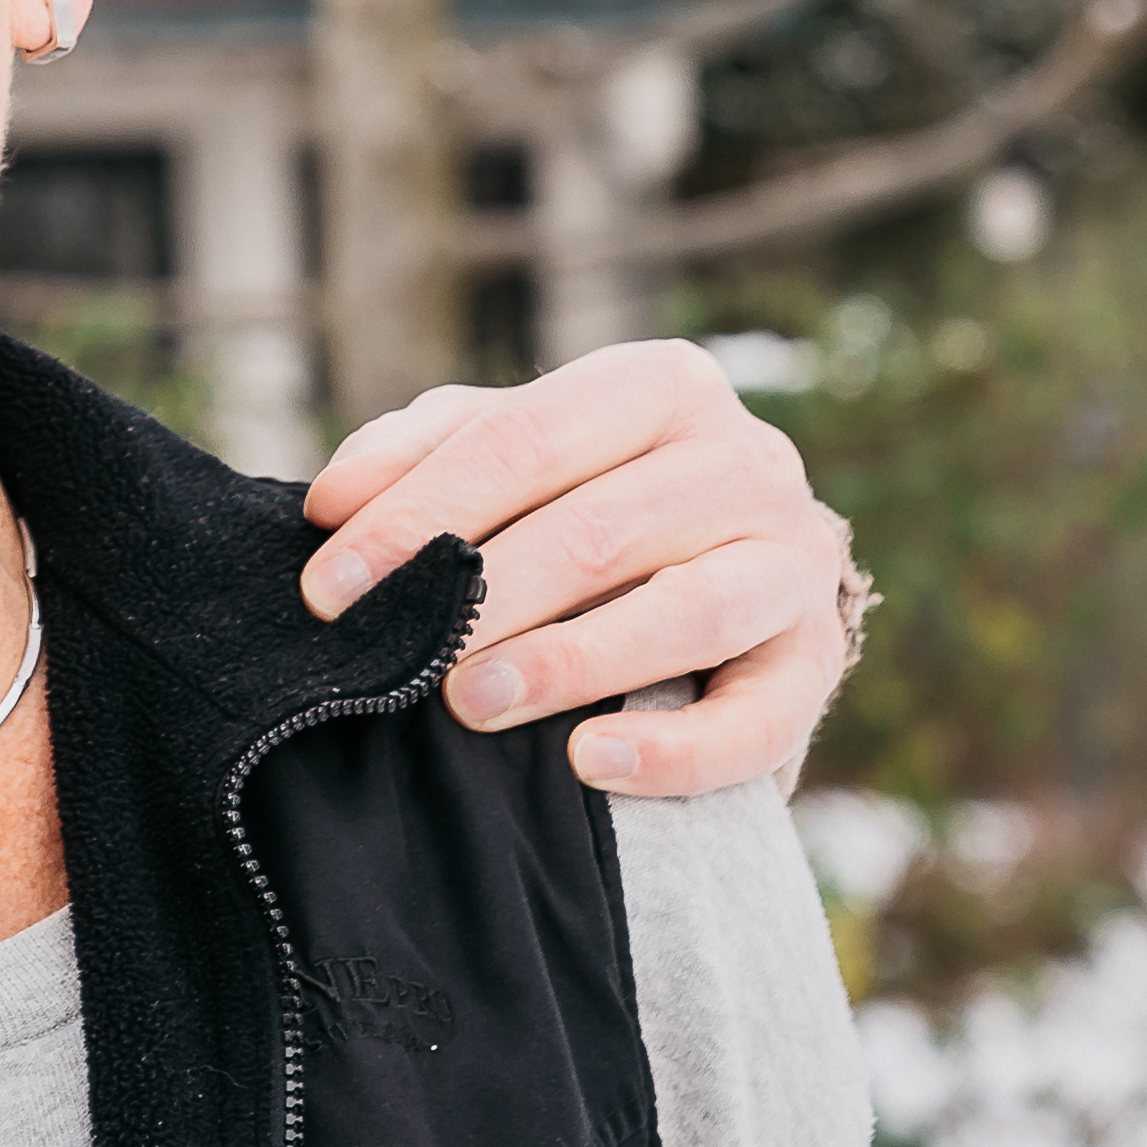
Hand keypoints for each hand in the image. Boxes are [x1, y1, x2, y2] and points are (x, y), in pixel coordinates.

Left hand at [296, 339, 853, 796]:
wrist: (733, 576)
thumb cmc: (588, 498)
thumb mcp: (505, 453)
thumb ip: (418, 455)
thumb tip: (331, 502)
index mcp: (660, 385)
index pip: (523, 438)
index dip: (418, 512)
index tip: (328, 587)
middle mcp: (746, 458)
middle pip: (600, 525)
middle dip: (483, 594)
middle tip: (399, 657)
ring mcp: (795, 561)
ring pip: (688, 613)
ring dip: (570, 663)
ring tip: (472, 702)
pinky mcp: (818, 662)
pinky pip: (758, 719)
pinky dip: (676, 749)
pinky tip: (589, 762)